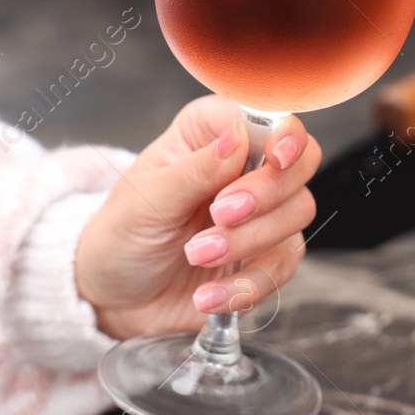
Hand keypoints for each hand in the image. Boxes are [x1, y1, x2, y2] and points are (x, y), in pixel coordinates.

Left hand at [75, 95, 321, 339]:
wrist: (114, 297)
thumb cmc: (122, 235)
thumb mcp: (149, 199)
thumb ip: (197, 168)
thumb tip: (238, 134)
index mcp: (211, 133)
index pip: (270, 117)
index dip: (284, 133)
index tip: (274, 156)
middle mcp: (245, 167)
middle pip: (300, 163)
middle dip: (266, 193)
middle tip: (219, 214)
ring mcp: (261, 213)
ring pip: (297, 212)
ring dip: (248, 240)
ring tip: (195, 255)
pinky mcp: (265, 257)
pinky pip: (283, 266)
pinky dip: (246, 284)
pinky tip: (207, 295)